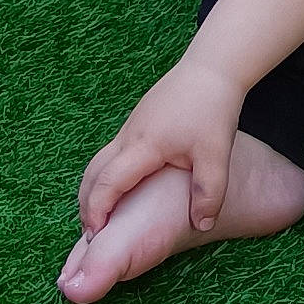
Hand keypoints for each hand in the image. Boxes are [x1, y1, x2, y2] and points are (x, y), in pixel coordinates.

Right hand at [77, 52, 244, 235]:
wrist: (212, 67)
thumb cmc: (213, 107)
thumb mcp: (216, 154)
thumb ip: (209, 192)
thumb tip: (202, 224)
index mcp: (143, 145)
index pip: (108, 183)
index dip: (97, 211)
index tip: (96, 236)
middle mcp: (129, 136)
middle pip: (93, 173)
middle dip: (86, 205)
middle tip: (91, 233)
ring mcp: (130, 127)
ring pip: (99, 162)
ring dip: (95, 190)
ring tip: (103, 217)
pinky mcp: (138, 122)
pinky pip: (112, 154)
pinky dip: (107, 176)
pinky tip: (122, 190)